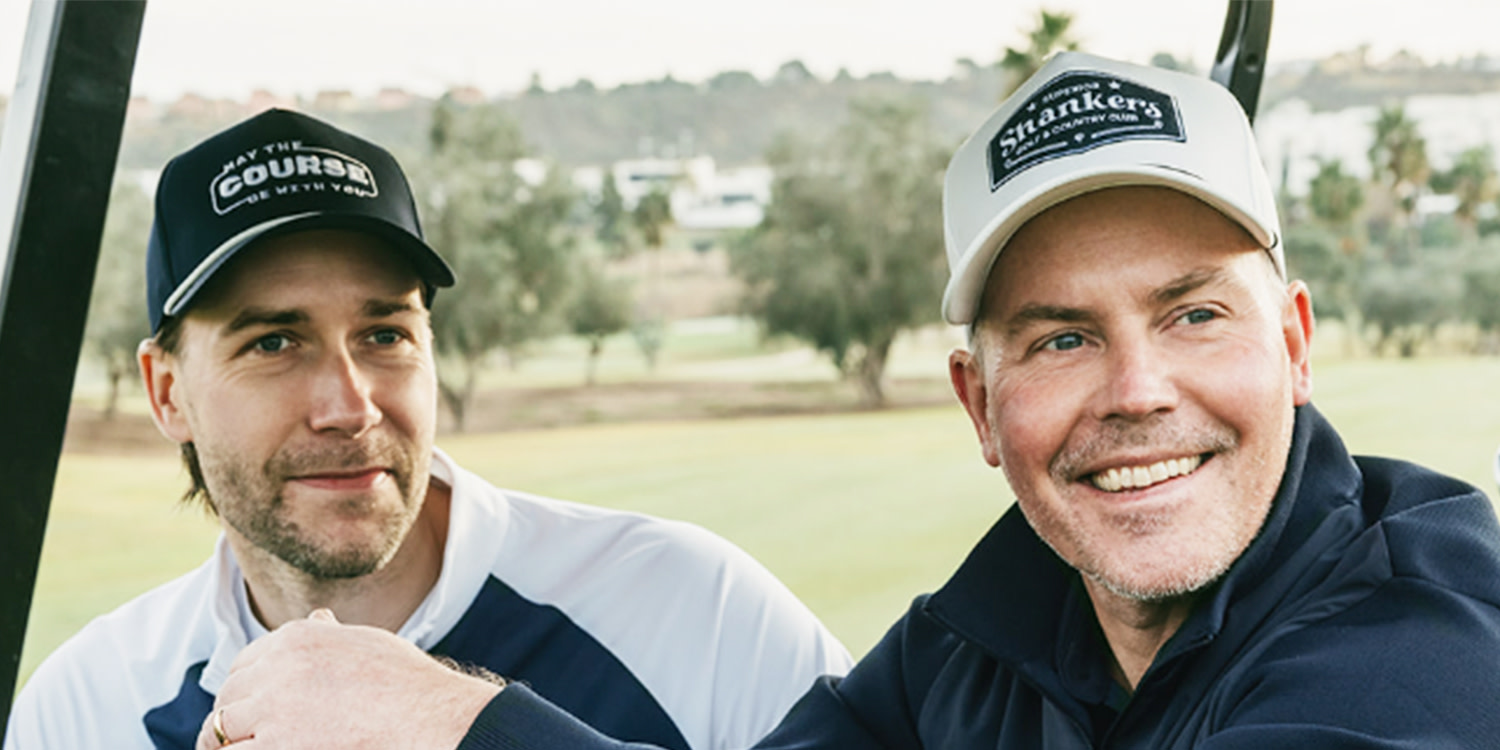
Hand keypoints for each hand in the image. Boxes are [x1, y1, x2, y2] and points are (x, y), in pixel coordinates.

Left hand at [196, 610, 501, 748]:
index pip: (245, 661)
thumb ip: (332, 633)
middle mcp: (277, 667)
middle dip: (231, 714)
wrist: (422, 714)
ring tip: (230, 749)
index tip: (247, 702)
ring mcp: (273, 706)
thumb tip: (319, 619)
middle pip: (229, 693)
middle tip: (234, 734)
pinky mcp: (276, 744)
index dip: (243, 686)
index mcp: (295, 637)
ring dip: (225, 740)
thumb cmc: (404, 682)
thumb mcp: (365, 641)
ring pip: (221, 726)